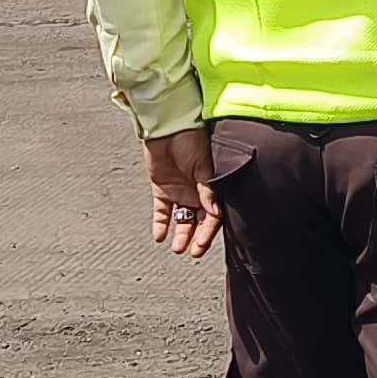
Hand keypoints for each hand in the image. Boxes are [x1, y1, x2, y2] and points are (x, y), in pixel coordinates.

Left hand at [143, 126, 221, 258]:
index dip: (208, 232)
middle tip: (191, 252)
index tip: (202, 245)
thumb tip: (216, 213)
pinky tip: (160, 236)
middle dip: (196, 238)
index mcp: (212, 186)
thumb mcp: (204, 167)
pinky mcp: (162, 189)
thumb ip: (208, 191)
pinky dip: (161, 224)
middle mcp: (197, 192)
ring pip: (181, 220)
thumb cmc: (192, 138)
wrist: (168, 125)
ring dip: (181, 234)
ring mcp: (180, 191)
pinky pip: (162, 211)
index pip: (213, 215)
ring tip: (178, 248)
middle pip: (198, 221)